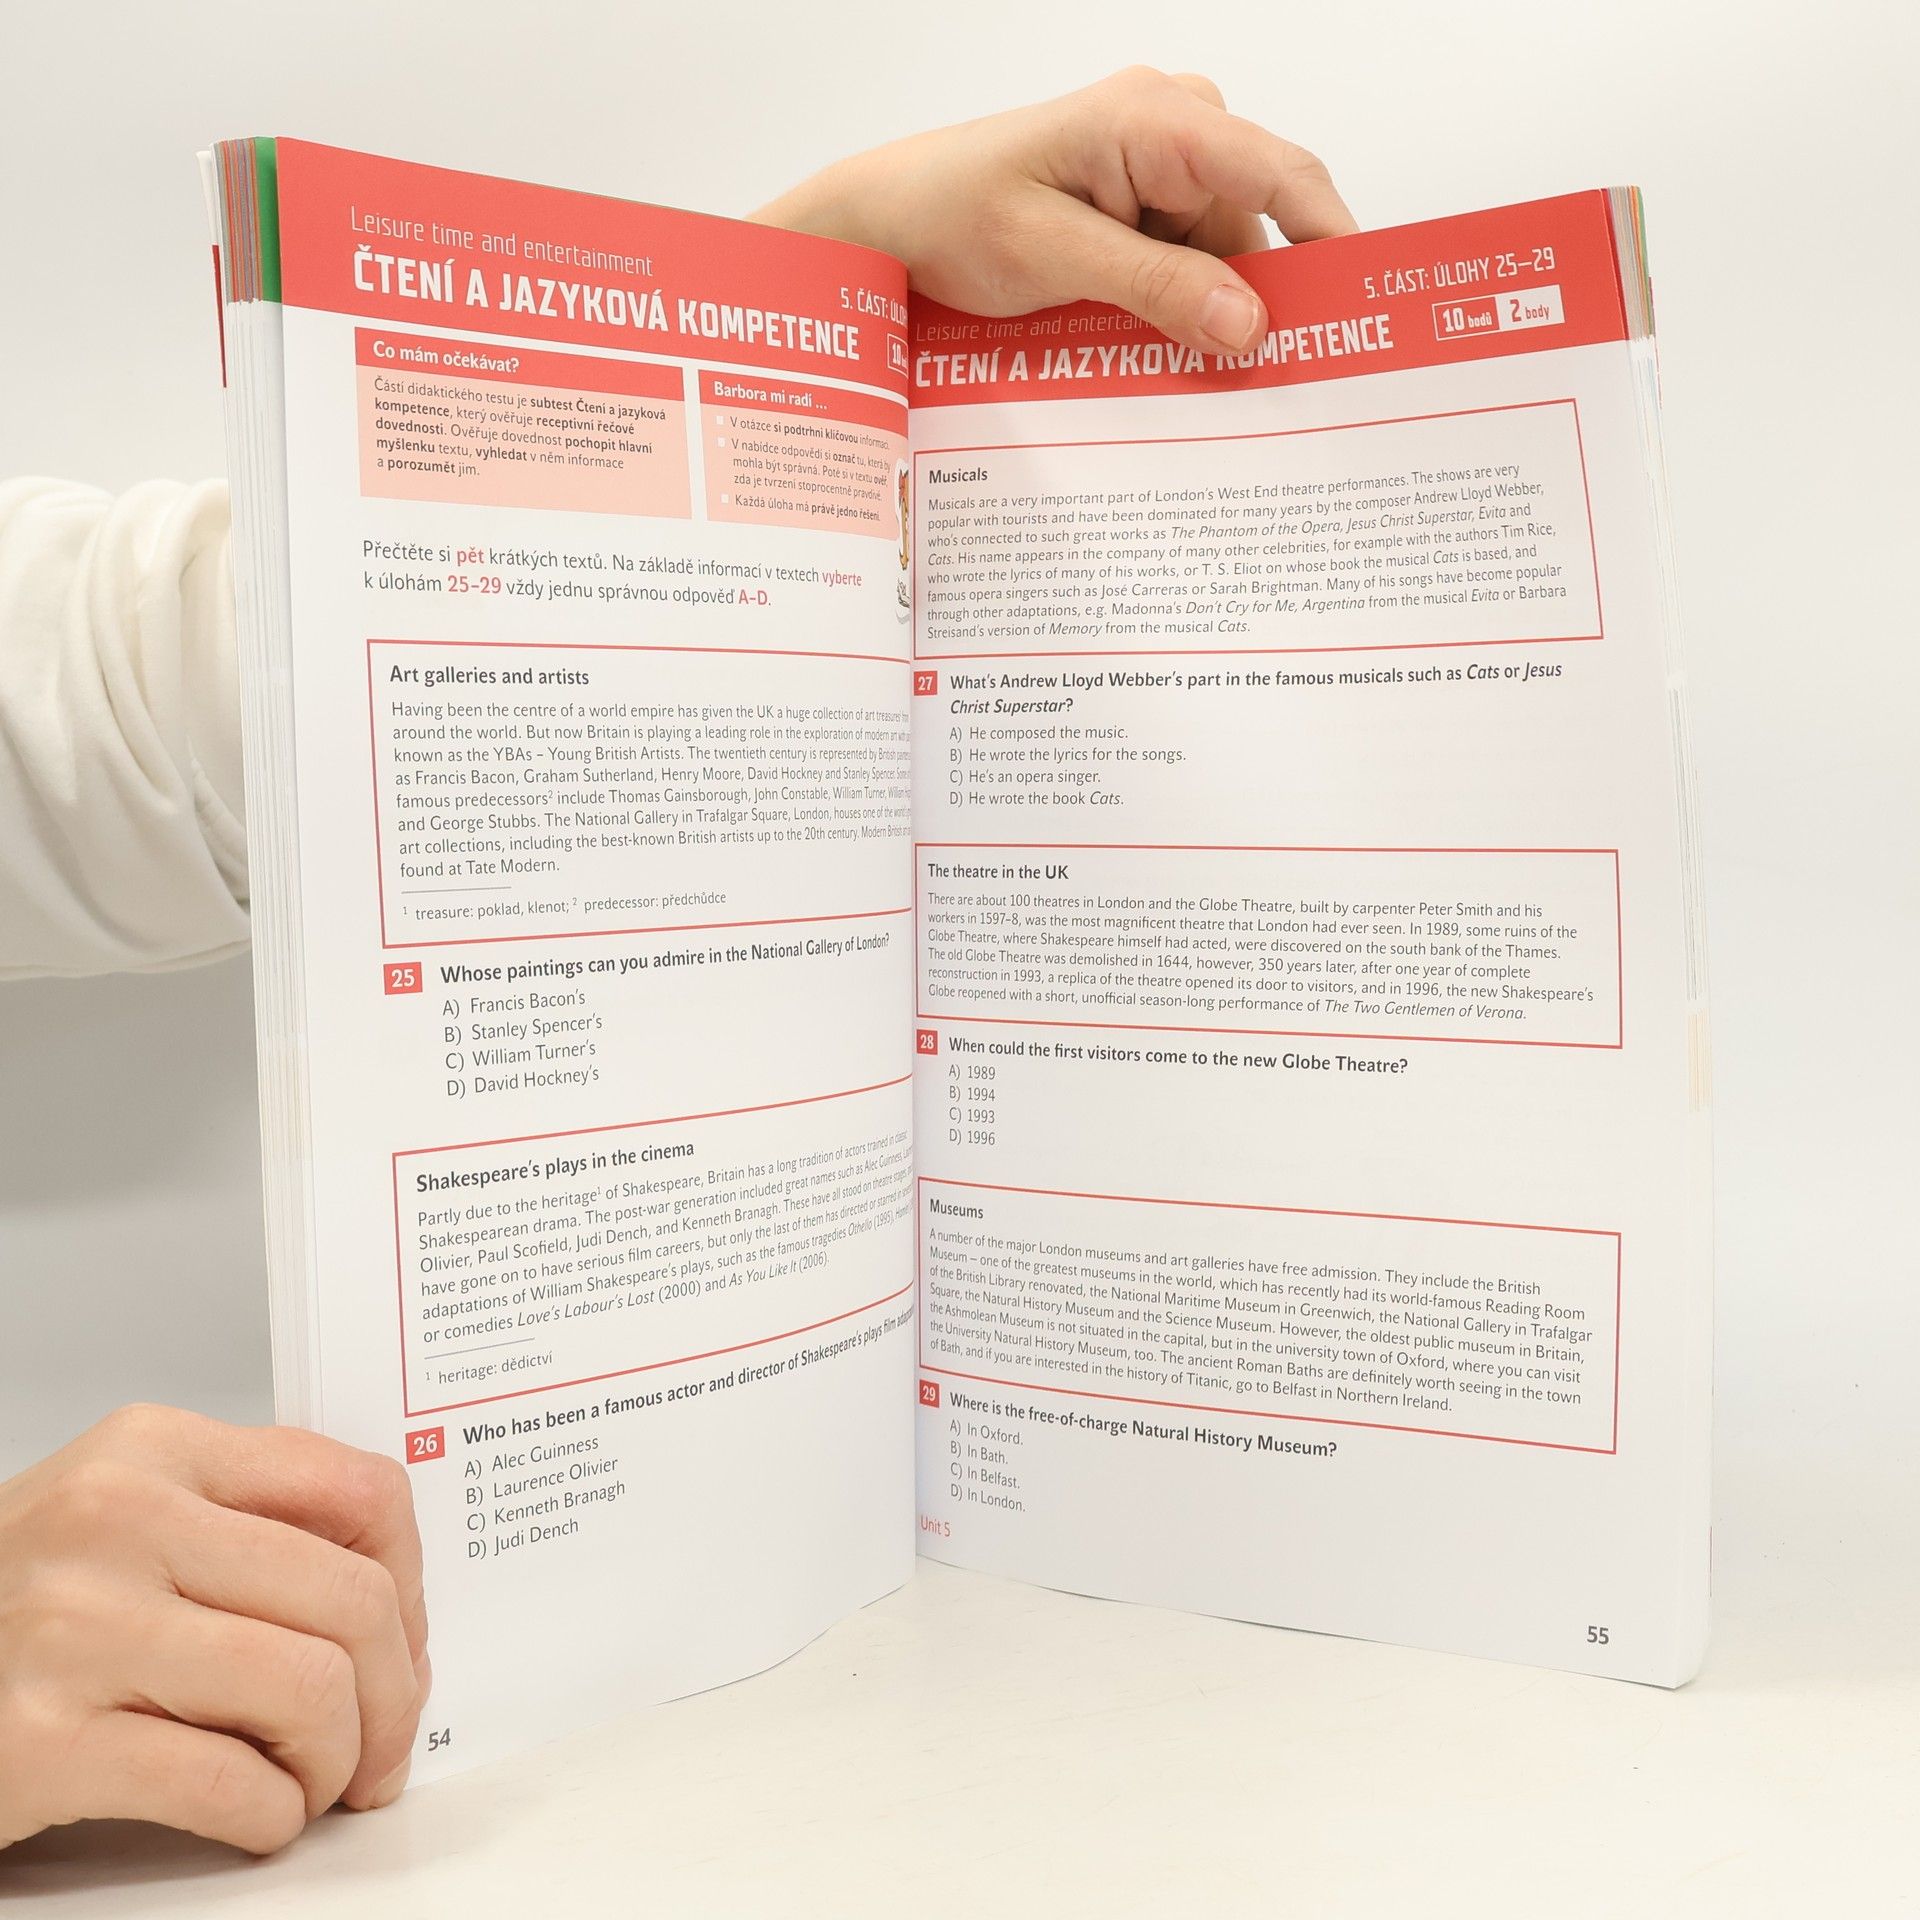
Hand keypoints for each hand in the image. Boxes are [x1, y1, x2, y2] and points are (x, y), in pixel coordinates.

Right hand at [0, 1405, 428, 1854]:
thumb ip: (244, 1523)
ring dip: (337, 1760)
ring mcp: (76, 1629)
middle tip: (381, 1744)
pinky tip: (257, 1814)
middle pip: (352, 1601)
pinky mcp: (42, 1742)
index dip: (413, 1585)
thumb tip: (391, 1598)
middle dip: (394, 1694)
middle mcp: (118, 1521)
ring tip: (315, 1781)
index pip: (359, 1490)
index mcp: (155, 1451)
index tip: (408, 1644)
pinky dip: (271, 1816)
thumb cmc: (11, 1608)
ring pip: (310, 1689)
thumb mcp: (122, 1519)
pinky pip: (229, 1783)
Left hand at [754, 67, 1354, 354]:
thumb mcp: (1052, 256)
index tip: (1364, 308)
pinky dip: (1187, 317)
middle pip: (1259, 227)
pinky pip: (1192, 270)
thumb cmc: (950, 213)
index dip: (1333, 240)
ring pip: (1227, 260)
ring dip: (1217, 322)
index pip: (1280, 174)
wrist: (888, 221)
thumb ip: (1155, 288)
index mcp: (1156, 119)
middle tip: (1283, 387)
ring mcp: (1160, 173)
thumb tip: (1249, 325)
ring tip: (1207, 391)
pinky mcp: (1143, 213)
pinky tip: (1173, 362)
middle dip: (1267, 304)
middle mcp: (1173, 132)